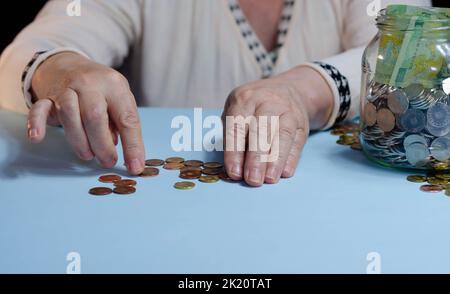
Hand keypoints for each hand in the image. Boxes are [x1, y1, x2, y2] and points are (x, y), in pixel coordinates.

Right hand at [27, 52, 144, 174]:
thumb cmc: (100, 89)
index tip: (135, 166)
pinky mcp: (47, 97)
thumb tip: (121, 149)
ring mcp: (67, 89)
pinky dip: (36, 123)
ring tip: (87, 155)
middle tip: (108, 162)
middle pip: (94, 115)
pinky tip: (37, 137)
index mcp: (114, 85)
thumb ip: (121, 124)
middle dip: (102, 145)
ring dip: (79, 140)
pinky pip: (39, 109)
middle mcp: (90, 84)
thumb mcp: (119, 100)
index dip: (133, 145)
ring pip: (69, 114)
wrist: (68, 65)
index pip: (127, 118)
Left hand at [222, 66, 332, 186]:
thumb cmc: (253, 107)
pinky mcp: (301, 122)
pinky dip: (291, 158)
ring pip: (281, 135)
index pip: (237, 127)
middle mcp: (266, 102)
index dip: (234, 152)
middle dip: (256, 158)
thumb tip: (233, 166)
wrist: (286, 89)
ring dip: (275, 160)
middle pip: (261, 131)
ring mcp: (286, 111)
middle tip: (252, 180)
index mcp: (244, 99)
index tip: (234, 173)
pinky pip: (296, 140)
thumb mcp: (236, 110)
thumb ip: (233, 134)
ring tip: (269, 179)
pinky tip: (285, 172)